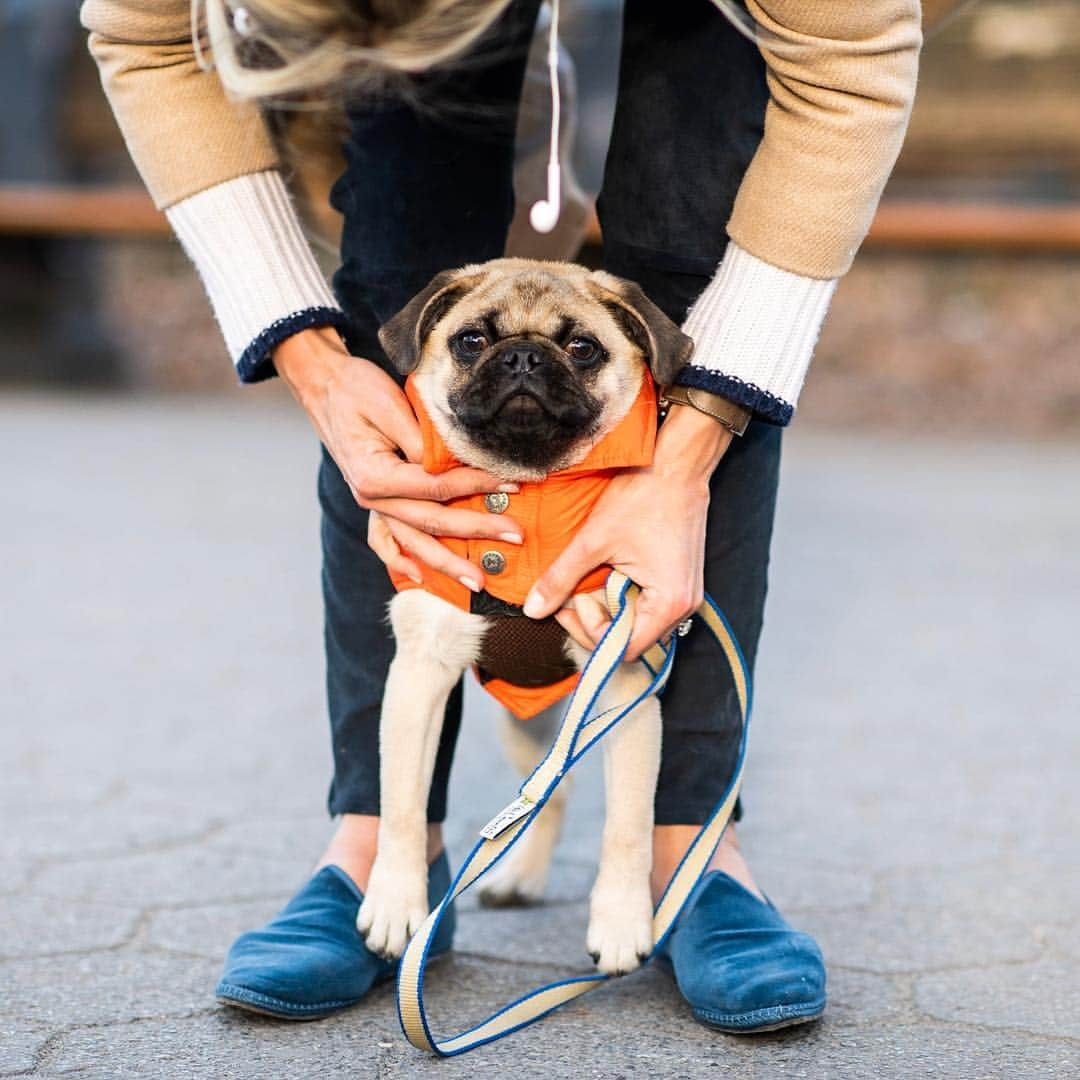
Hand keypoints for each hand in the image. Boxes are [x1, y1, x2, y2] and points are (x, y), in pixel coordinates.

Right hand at [274, 327, 523, 590]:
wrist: (323, 385)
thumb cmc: (355, 389)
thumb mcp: (391, 406)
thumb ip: (421, 442)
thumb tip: (451, 466)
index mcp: (375, 476)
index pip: (437, 488)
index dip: (477, 486)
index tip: (511, 483)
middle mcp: (371, 498)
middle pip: (433, 522)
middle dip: (477, 530)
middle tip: (515, 535)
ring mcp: (372, 504)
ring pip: (413, 541)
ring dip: (446, 562)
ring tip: (477, 580)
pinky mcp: (376, 500)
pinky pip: (384, 540)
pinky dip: (399, 560)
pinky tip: (418, 576)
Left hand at [524, 405, 732, 660]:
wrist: (677, 464)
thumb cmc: (642, 497)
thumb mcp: (593, 540)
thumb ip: (560, 578)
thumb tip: (533, 610)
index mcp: (667, 604)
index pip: (623, 649)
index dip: (590, 631)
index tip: (573, 600)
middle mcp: (683, 608)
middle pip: (630, 640)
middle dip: (595, 620)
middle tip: (572, 592)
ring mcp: (684, 595)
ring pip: (636, 622)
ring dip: (608, 608)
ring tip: (591, 578)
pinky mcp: (678, 582)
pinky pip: (646, 604)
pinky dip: (622, 595)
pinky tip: (609, 572)